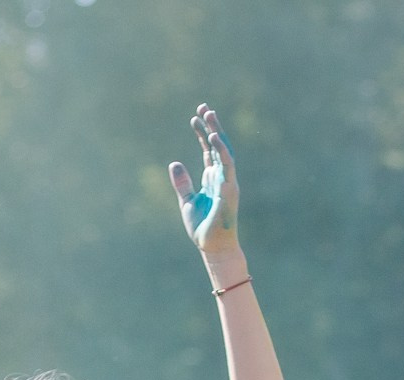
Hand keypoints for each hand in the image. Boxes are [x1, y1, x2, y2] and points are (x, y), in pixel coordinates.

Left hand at [169, 104, 242, 270]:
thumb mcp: (187, 201)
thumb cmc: (202, 227)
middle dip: (212, 126)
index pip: (209, 150)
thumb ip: (182, 183)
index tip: (196, 116)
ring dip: (217, 132)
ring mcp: (227, 182)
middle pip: (218, 145)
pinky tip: (213, 138)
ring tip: (209, 115)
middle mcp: (222, 177)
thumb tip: (174, 163)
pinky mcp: (229, 190)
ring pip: (224, 151)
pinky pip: (227, 167)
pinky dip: (221, 151)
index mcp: (213, 178)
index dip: (203, 132)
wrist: (213, 248)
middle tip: (204, 107)